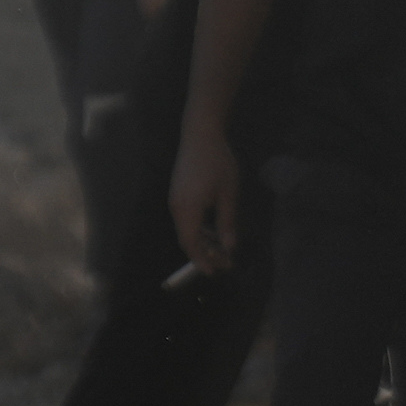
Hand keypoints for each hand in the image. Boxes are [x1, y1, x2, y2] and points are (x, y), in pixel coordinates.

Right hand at [169, 124, 240, 275]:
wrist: (200, 134)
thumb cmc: (217, 162)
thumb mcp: (228, 193)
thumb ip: (227, 221)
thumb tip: (229, 246)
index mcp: (187, 210)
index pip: (190, 244)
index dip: (201, 260)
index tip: (213, 272)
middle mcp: (176, 208)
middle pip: (187, 238)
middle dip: (204, 252)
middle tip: (224, 261)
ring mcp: (175, 200)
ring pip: (186, 229)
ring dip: (202, 240)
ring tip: (222, 247)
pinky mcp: (178, 193)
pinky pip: (186, 218)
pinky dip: (198, 228)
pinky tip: (213, 229)